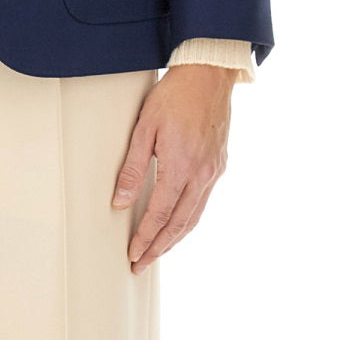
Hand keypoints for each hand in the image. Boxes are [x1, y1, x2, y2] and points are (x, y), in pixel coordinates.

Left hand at [111, 64, 238, 272]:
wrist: (208, 76)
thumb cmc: (174, 96)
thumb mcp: (145, 127)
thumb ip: (132, 167)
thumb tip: (120, 201)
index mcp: (180, 165)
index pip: (160, 214)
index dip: (145, 237)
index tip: (133, 254)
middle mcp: (201, 174)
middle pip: (178, 224)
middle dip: (159, 248)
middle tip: (141, 264)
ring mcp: (213, 171)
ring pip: (193, 217)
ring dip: (175, 238)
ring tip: (157, 251)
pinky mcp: (219, 165)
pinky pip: (203, 202)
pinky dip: (189, 220)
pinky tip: (178, 224)